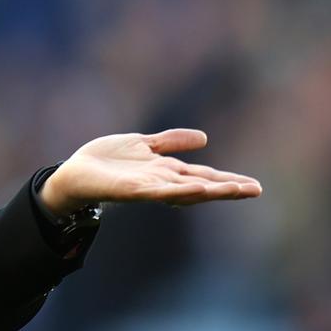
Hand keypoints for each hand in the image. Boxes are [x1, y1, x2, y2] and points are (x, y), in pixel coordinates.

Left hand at [40, 128, 261, 216]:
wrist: (74, 173)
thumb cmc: (106, 161)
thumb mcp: (143, 144)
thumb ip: (171, 141)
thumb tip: (205, 138)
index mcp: (166, 171)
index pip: (204, 176)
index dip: (228, 180)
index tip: (255, 186)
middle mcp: (162, 181)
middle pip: (201, 185)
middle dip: (227, 188)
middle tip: (256, 190)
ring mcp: (148, 187)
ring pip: (185, 190)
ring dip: (210, 191)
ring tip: (235, 190)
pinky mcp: (132, 190)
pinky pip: (158, 192)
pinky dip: (178, 191)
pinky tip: (196, 189)